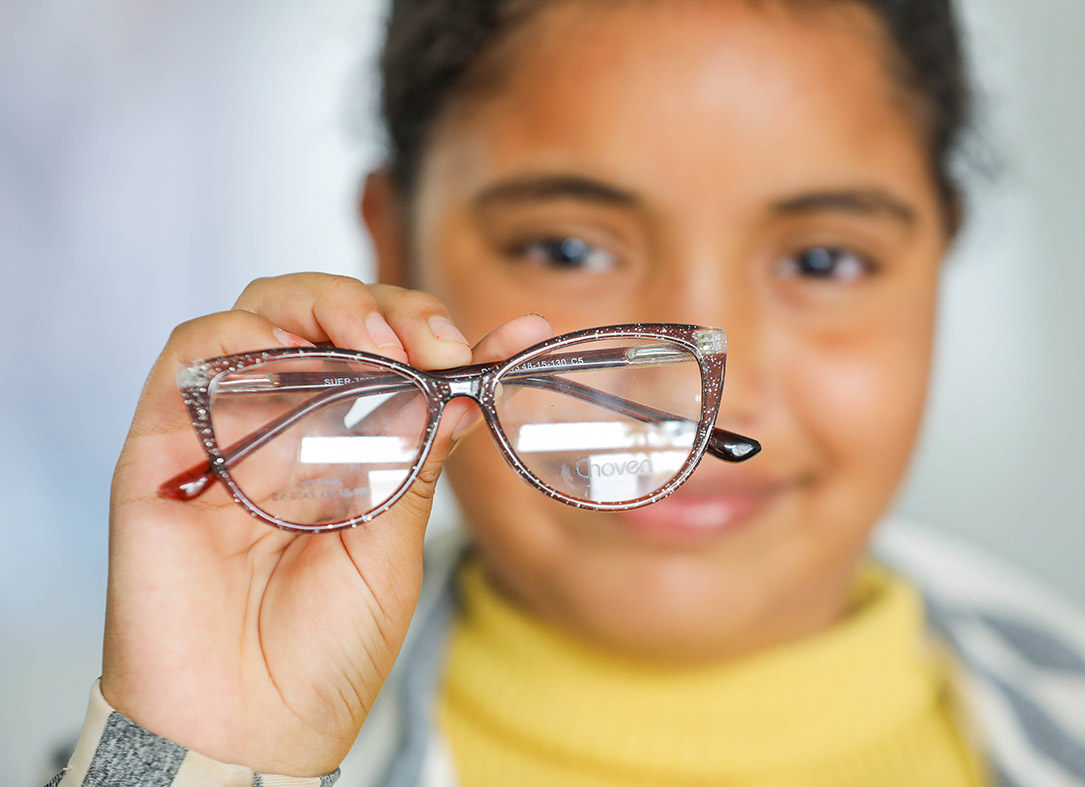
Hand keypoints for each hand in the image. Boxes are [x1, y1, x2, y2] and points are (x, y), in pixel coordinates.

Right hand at [100, 273, 550, 775]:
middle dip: (386, 309)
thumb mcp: (393, 552)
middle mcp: (288, 429)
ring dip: (323, 306)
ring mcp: (228, 431)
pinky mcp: (165, 446)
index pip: (390, 358)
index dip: (441, 333)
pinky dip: (243, 337)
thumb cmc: (321, 656)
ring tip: (376, 346)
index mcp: (348, 451)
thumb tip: (466, 393)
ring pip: (262, 316)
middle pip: (324, 317)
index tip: (509, 339)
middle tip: (429, 345)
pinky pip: (190, 356)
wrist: (246, 730)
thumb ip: (416, 467)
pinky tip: (293, 358)